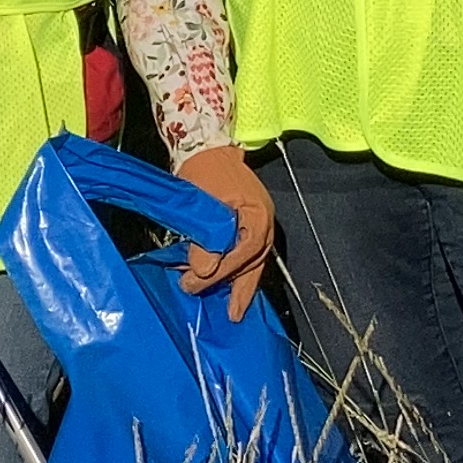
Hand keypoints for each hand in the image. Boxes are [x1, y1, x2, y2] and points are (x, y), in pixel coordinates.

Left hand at [170, 144, 279, 320]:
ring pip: (253, 262)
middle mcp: (265, 222)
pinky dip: (238, 272)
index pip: (244, 251)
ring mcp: (259, 223)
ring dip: (241, 285)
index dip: (222, 270)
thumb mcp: (201, 203)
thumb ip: (205, 237)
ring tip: (235, 310)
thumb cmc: (203, 171)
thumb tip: (203, 271)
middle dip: (240, 289)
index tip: (197, 281)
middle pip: (255, 262)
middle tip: (229, 314)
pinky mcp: (249, 224)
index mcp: (258, 213)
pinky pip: (247, 254)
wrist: (208, 147)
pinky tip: (232, 289)